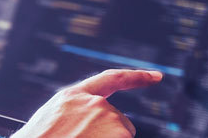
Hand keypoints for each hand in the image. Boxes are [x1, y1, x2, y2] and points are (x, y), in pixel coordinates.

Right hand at [13, 69, 162, 137]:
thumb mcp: (50, 122)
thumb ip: (74, 115)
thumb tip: (87, 124)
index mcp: (73, 97)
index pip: (111, 79)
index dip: (136, 77)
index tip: (156, 76)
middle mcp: (93, 103)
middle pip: (117, 120)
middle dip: (108, 135)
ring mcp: (107, 118)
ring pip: (121, 135)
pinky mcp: (119, 133)